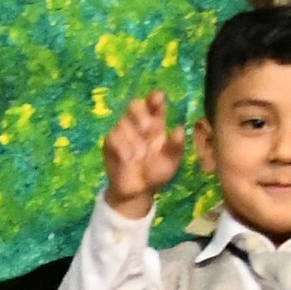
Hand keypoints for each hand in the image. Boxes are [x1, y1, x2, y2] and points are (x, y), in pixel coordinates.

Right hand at [99, 92, 185, 213]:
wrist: (137, 193)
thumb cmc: (156, 174)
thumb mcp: (171, 162)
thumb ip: (175, 146)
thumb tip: (180, 128)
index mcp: (156, 125)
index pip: (154, 106)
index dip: (155, 99)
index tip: (159, 96)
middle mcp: (138, 125)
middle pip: (134, 105)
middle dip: (140, 113)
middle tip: (148, 127)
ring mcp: (123, 133)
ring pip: (123, 122)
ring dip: (133, 138)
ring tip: (140, 155)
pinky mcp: (110, 144)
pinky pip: (113, 137)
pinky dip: (122, 146)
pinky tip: (128, 158)